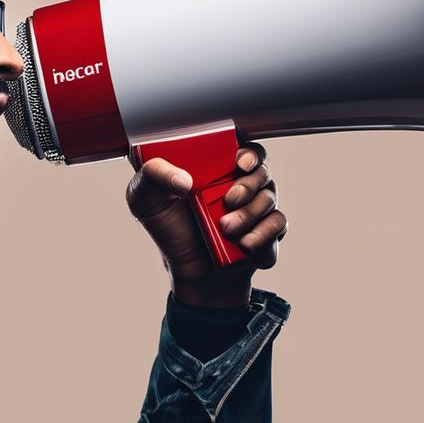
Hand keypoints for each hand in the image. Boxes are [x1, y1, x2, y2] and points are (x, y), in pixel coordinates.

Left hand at [125, 142, 286, 307]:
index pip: (243, 149)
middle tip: (229, 199)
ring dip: (250, 214)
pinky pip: (279, 226)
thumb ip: (152, 174)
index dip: (248, 153)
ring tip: (226, 229)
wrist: (189, 273)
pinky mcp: (268, 233)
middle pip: (262, 171)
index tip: (240, 163)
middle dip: (248, 184)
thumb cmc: (168, 228)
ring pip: (269, 198)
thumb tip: (183, 180)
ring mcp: (257, 209)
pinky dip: (263, 235)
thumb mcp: (144, 198)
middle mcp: (242, 184)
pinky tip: (244, 244)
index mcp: (217, 169)